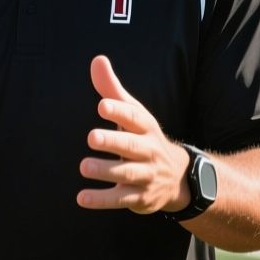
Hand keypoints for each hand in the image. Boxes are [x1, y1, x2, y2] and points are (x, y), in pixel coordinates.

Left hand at [78, 55, 190, 213]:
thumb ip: (112, 89)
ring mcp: (145, 176)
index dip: (119, 111)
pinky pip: (120, 200)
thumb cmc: (144, 138)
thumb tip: (97, 59)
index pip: (134, 118)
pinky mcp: (139, 198)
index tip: (102, 105)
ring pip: (126, 174)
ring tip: (84, 166)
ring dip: (105, 171)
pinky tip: (82, 198)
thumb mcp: (133, 113)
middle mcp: (148, 151)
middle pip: (131, 147)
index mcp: (145, 128)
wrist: (178, 177)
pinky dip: (102, 200)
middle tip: (91, 137)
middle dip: (113, 142)